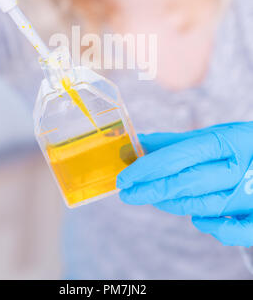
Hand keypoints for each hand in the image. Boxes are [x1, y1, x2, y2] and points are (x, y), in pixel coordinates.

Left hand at [117, 122, 252, 246]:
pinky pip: (233, 230)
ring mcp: (249, 193)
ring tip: (151, 197)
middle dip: (151, 189)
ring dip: (172, 203)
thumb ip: (177, 141)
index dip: (147, 168)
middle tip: (128, 193)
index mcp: (226, 142)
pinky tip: (195, 218)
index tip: (125, 177)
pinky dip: (212, 227)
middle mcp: (237, 168)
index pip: (177, 157)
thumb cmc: (242, 144)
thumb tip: (141, 142)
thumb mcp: (214, 134)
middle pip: (186, 182)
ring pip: (203, 205)